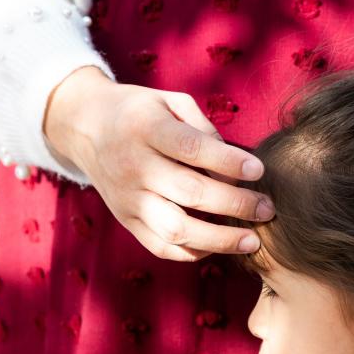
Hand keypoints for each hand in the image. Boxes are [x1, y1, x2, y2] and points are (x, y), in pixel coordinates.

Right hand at [43, 66, 274, 261]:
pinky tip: (220, 245)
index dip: (228, 161)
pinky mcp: (126, 221)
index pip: (191, 148)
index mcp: (146, 128)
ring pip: (175, 229)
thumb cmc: (142, 112)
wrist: (86, 127)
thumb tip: (235, 163)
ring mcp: (127, 199)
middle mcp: (133, 166)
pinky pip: (161, 247)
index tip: (259, 170)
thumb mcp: (170, 101)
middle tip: (267, 209)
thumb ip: (203, 127)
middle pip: (189, 193)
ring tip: (252, 241)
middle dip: (235, 204)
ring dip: (220, 240)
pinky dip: (194, 252)